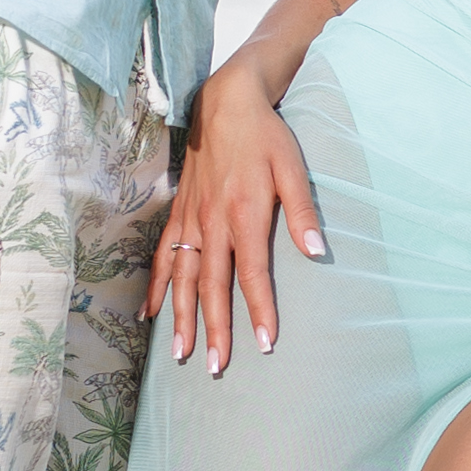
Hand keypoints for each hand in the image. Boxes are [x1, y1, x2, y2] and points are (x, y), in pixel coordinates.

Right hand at [157, 62, 322, 368]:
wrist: (224, 102)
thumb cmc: (266, 136)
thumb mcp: (293, 167)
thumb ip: (302, 212)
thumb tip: (319, 254)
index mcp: (244, 214)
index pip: (253, 274)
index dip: (260, 310)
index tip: (266, 344)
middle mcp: (212, 223)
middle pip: (212, 287)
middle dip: (215, 330)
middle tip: (216, 368)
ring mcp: (191, 220)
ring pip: (184, 279)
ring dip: (182, 318)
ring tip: (181, 354)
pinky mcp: (179, 214)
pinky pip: (163, 257)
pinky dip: (157, 288)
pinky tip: (150, 315)